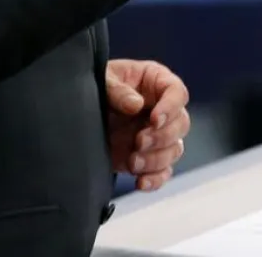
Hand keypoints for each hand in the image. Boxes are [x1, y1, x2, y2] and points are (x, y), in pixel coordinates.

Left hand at [105, 59, 190, 191]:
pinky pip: (163, 172)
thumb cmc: (98, 86)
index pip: (177, 93)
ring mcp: (158, 135)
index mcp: (157, 82)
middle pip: (181, 124)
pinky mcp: (149, 158)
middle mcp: (163, 109)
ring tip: (133, 162)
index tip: (154, 119)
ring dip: (156, 159)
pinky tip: (140, 182)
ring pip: (175, 150)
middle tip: (139, 141)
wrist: (81, 113)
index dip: (170, 107)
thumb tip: (136, 104)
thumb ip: (118, 90)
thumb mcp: (104, 80)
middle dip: (162, 137)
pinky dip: (155, 179)